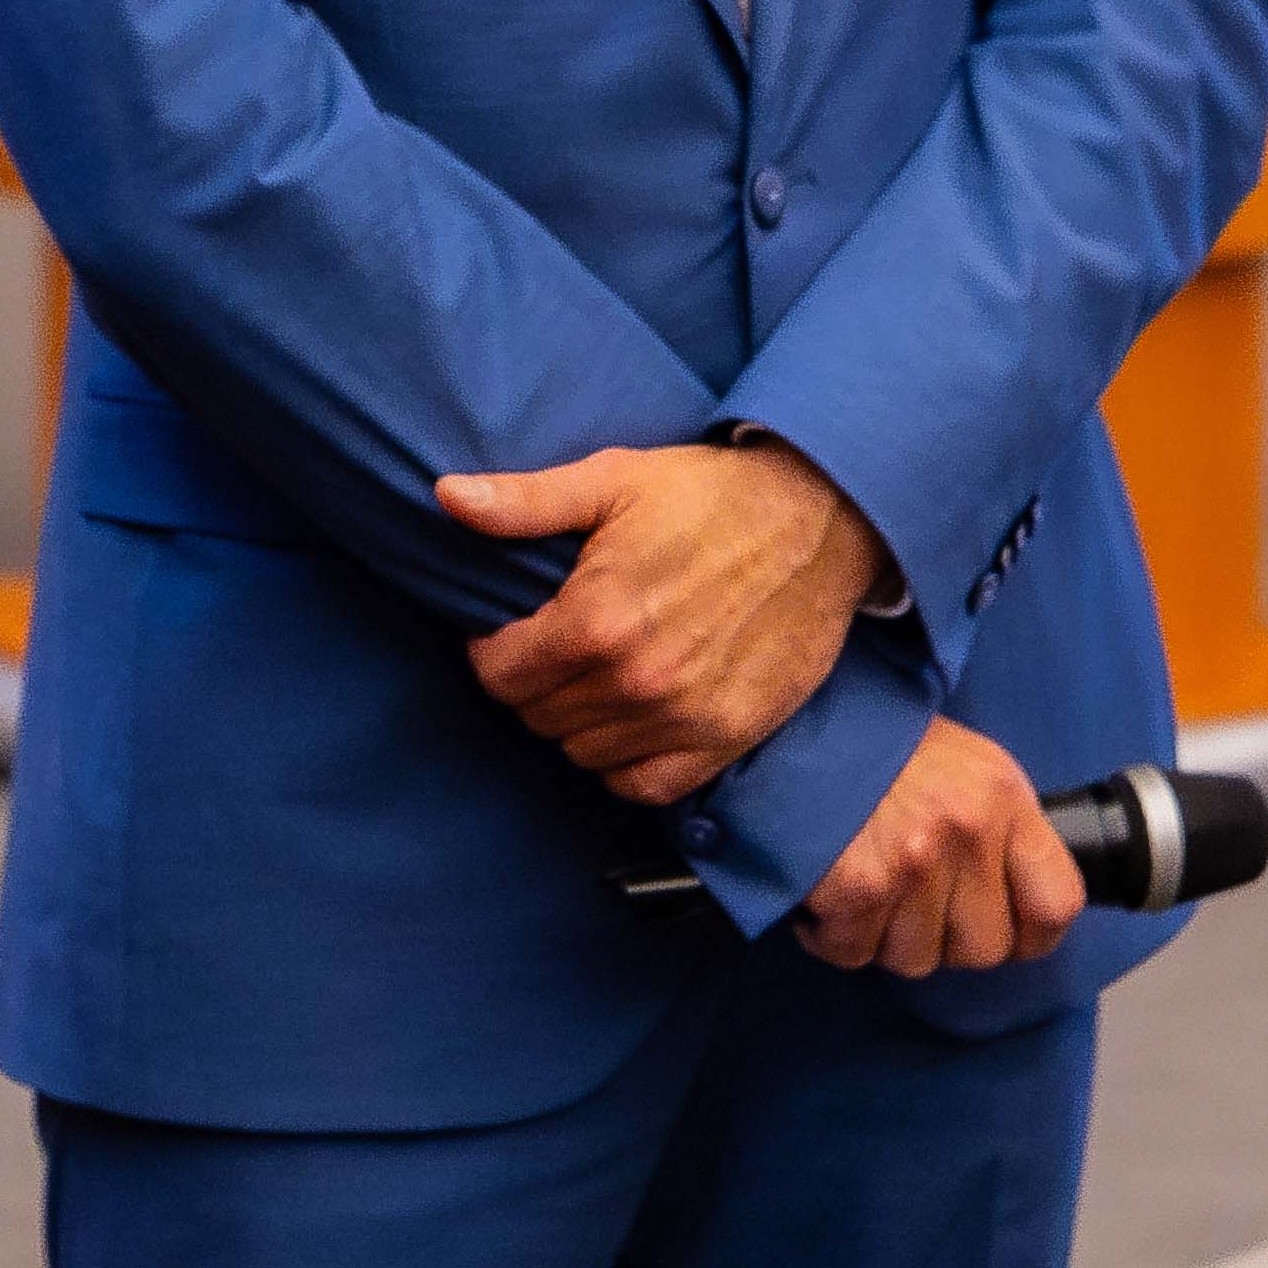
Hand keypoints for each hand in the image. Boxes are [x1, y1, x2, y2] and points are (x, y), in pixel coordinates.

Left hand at [439, 438, 890, 803]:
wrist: (822, 520)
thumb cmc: (711, 495)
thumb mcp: (612, 480)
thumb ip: (524, 502)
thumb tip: (446, 497)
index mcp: (597, 621)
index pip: (499, 675)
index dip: (493, 650)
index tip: (511, 628)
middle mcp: (637, 682)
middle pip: (537, 716)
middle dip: (531, 682)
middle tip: (552, 645)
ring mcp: (685, 720)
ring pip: (583, 754)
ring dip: (575, 721)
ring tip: (591, 675)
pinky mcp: (728, 740)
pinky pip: (645, 786)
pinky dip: (624, 764)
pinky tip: (627, 720)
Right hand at [798, 719, 1081, 977]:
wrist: (787, 715)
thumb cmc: (874, 741)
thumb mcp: (962, 762)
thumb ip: (998, 827)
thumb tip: (1015, 901)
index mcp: (1001, 796)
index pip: (1056, 905)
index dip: (1029, 935)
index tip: (1003, 931)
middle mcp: (965, 831)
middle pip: (983, 949)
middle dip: (944, 938)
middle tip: (910, 901)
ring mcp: (911, 862)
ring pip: (915, 959)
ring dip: (883, 936)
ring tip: (862, 882)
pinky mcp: (856, 887)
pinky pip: (853, 952)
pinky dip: (832, 934)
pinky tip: (825, 891)